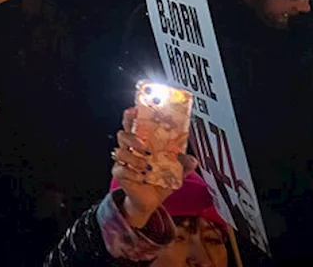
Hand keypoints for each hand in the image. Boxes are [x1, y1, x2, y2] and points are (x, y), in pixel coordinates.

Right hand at [112, 107, 198, 228]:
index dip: (131, 116)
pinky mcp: (119, 174)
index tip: (135, 110)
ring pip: (120, 152)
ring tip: (148, 167)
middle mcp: (130, 149)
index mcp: (141, 142)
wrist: (149, 201)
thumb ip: (183, 164)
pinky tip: (143, 177)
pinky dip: (132, 173)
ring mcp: (122, 161)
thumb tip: (192, 159)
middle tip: (145, 147)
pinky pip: (121, 169)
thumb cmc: (160, 181)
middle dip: (132, 138)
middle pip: (122, 134)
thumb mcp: (175, 172)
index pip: (132, 124)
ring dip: (134, 159)